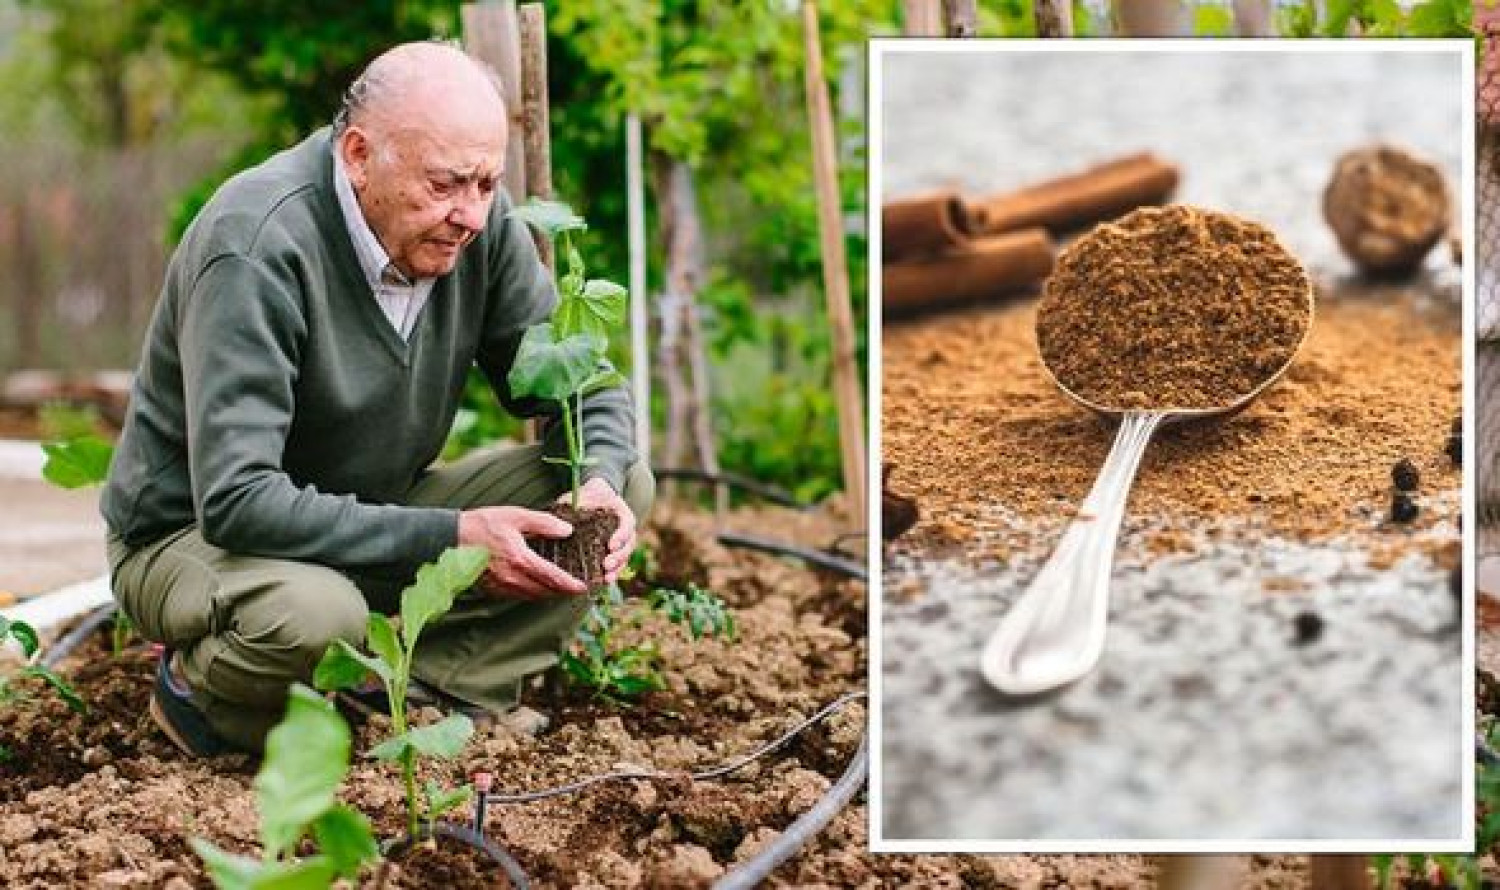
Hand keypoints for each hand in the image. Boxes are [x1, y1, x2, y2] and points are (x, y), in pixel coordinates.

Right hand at [457, 506, 587, 598]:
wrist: (448, 539)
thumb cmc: (481, 524)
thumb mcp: (515, 516)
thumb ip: (543, 523)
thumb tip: (567, 530)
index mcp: (520, 560)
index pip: (552, 578)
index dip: (571, 585)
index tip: (584, 587)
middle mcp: (512, 578)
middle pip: (545, 592)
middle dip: (562, 592)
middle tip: (576, 588)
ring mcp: (501, 586)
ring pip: (532, 596)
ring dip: (548, 594)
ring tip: (560, 588)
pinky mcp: (492, 590)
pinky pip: (518, 596)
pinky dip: (531, 593)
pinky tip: (536, 585)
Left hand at [568, 477, 636, 585]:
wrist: (592, 498)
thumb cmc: (585, 497)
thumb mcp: (580, 498)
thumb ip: (573, 507)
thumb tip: (555, 522)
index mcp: (621, 514)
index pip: (627, 525)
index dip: (621, 536)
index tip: (610, 545)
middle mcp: (625, 529)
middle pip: (628, 545)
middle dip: (618, 557)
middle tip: (606, 565)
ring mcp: (621, 542)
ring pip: (624, 557)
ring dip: (617, 569)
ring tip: (606, 578)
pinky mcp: (613, 553)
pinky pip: (617, 565)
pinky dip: (612, 574)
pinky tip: (603, 582)